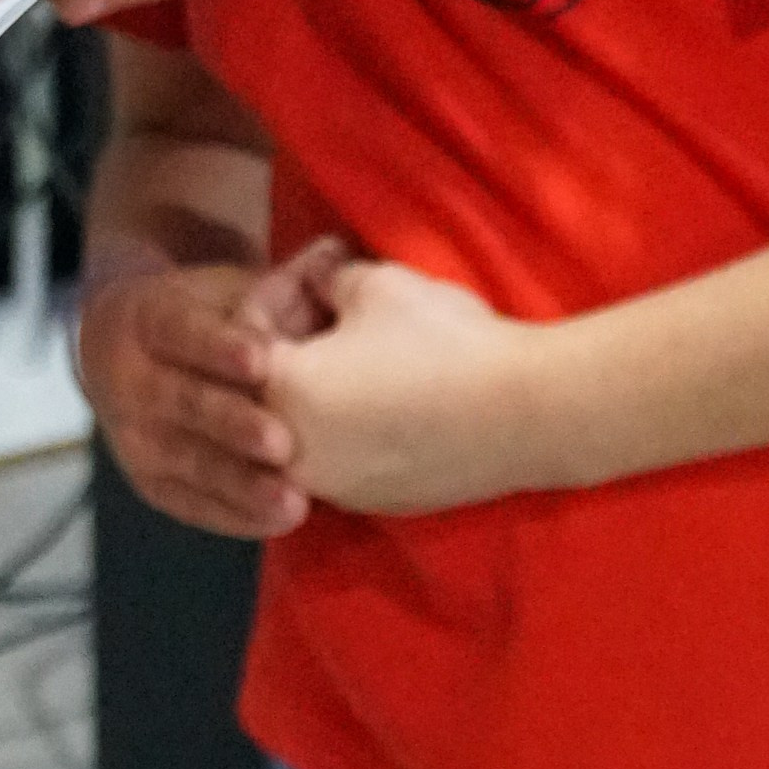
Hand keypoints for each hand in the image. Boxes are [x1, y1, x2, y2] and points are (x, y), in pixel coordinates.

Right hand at [74, 260, 308, 536]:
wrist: (131, 354)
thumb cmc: (203, 318)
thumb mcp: (227, 289)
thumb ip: (278, 284)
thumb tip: (335, 256)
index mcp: (145, 319)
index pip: (179, 332)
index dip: (218, 346)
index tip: (262, 360)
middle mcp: (129, 380)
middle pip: (181, 404)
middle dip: (232, 425)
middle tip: (282, 443)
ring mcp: (135, 437)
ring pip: (186, 462)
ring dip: (239, 484)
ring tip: (291, 500)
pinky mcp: (150, 480)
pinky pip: (190, 504)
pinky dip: (233, 515)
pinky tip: (277, 519)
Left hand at [249, 244, 544, 514]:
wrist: (527, 415)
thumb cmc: (444, 341)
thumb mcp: (378, 285)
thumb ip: (329, 278)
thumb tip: (317, 278)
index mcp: (277, 393)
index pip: (242, 335)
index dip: (278, 290)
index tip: (319, 266)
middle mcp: (288, 452)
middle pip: (262, 387)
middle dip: (289, 337)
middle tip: (330, 300)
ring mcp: (330, 487)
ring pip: (298, 426)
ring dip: (313, 384)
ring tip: (354, 343)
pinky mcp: (370, 503)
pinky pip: (336, 455)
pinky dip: (342, 422)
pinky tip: (381, 390)